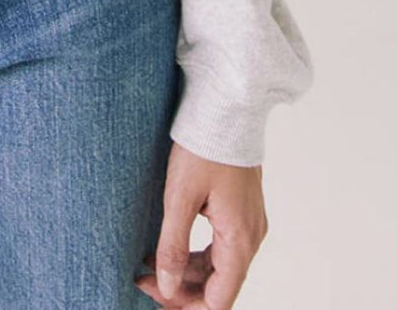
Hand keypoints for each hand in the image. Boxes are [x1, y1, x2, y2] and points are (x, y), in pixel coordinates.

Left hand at [133, 141, 268, 308]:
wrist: (226, 107)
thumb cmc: (204, 146)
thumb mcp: (180, 197)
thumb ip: (172, 245)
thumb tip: (167, 286)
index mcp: (239, 239)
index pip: (219, 299)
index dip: (187, 306)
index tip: (155, 296)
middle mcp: (250, 237)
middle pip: (219, 285)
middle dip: (182, 290)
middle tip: (145, 281)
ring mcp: (248, 223)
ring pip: (219, 266)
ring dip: (187, 272)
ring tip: (150, 265)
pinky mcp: (241, 209)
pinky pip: (221, 245)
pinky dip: (196, 253)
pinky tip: (169, 246)